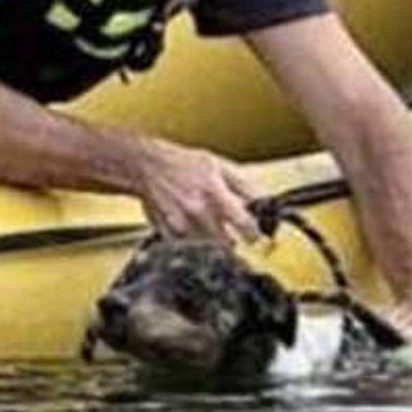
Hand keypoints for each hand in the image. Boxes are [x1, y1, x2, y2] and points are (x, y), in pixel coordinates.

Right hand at [128, 139, 261, 245]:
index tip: (254, 236)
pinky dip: (192, 241)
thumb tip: (264, 201)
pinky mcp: (167, 232)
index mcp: (215, 194)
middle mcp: (198, 211)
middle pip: (227, 244)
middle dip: (233, 241)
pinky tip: (190, 226)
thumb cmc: (182, 163)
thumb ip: (244, 185)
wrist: (147, 166)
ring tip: (206, 225)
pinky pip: (187, 246)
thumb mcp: (219, 166)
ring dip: (212, 241)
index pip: (245, 225)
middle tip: (232, 234)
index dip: (254, 234)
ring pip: (207, 247)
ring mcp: (181, 225)